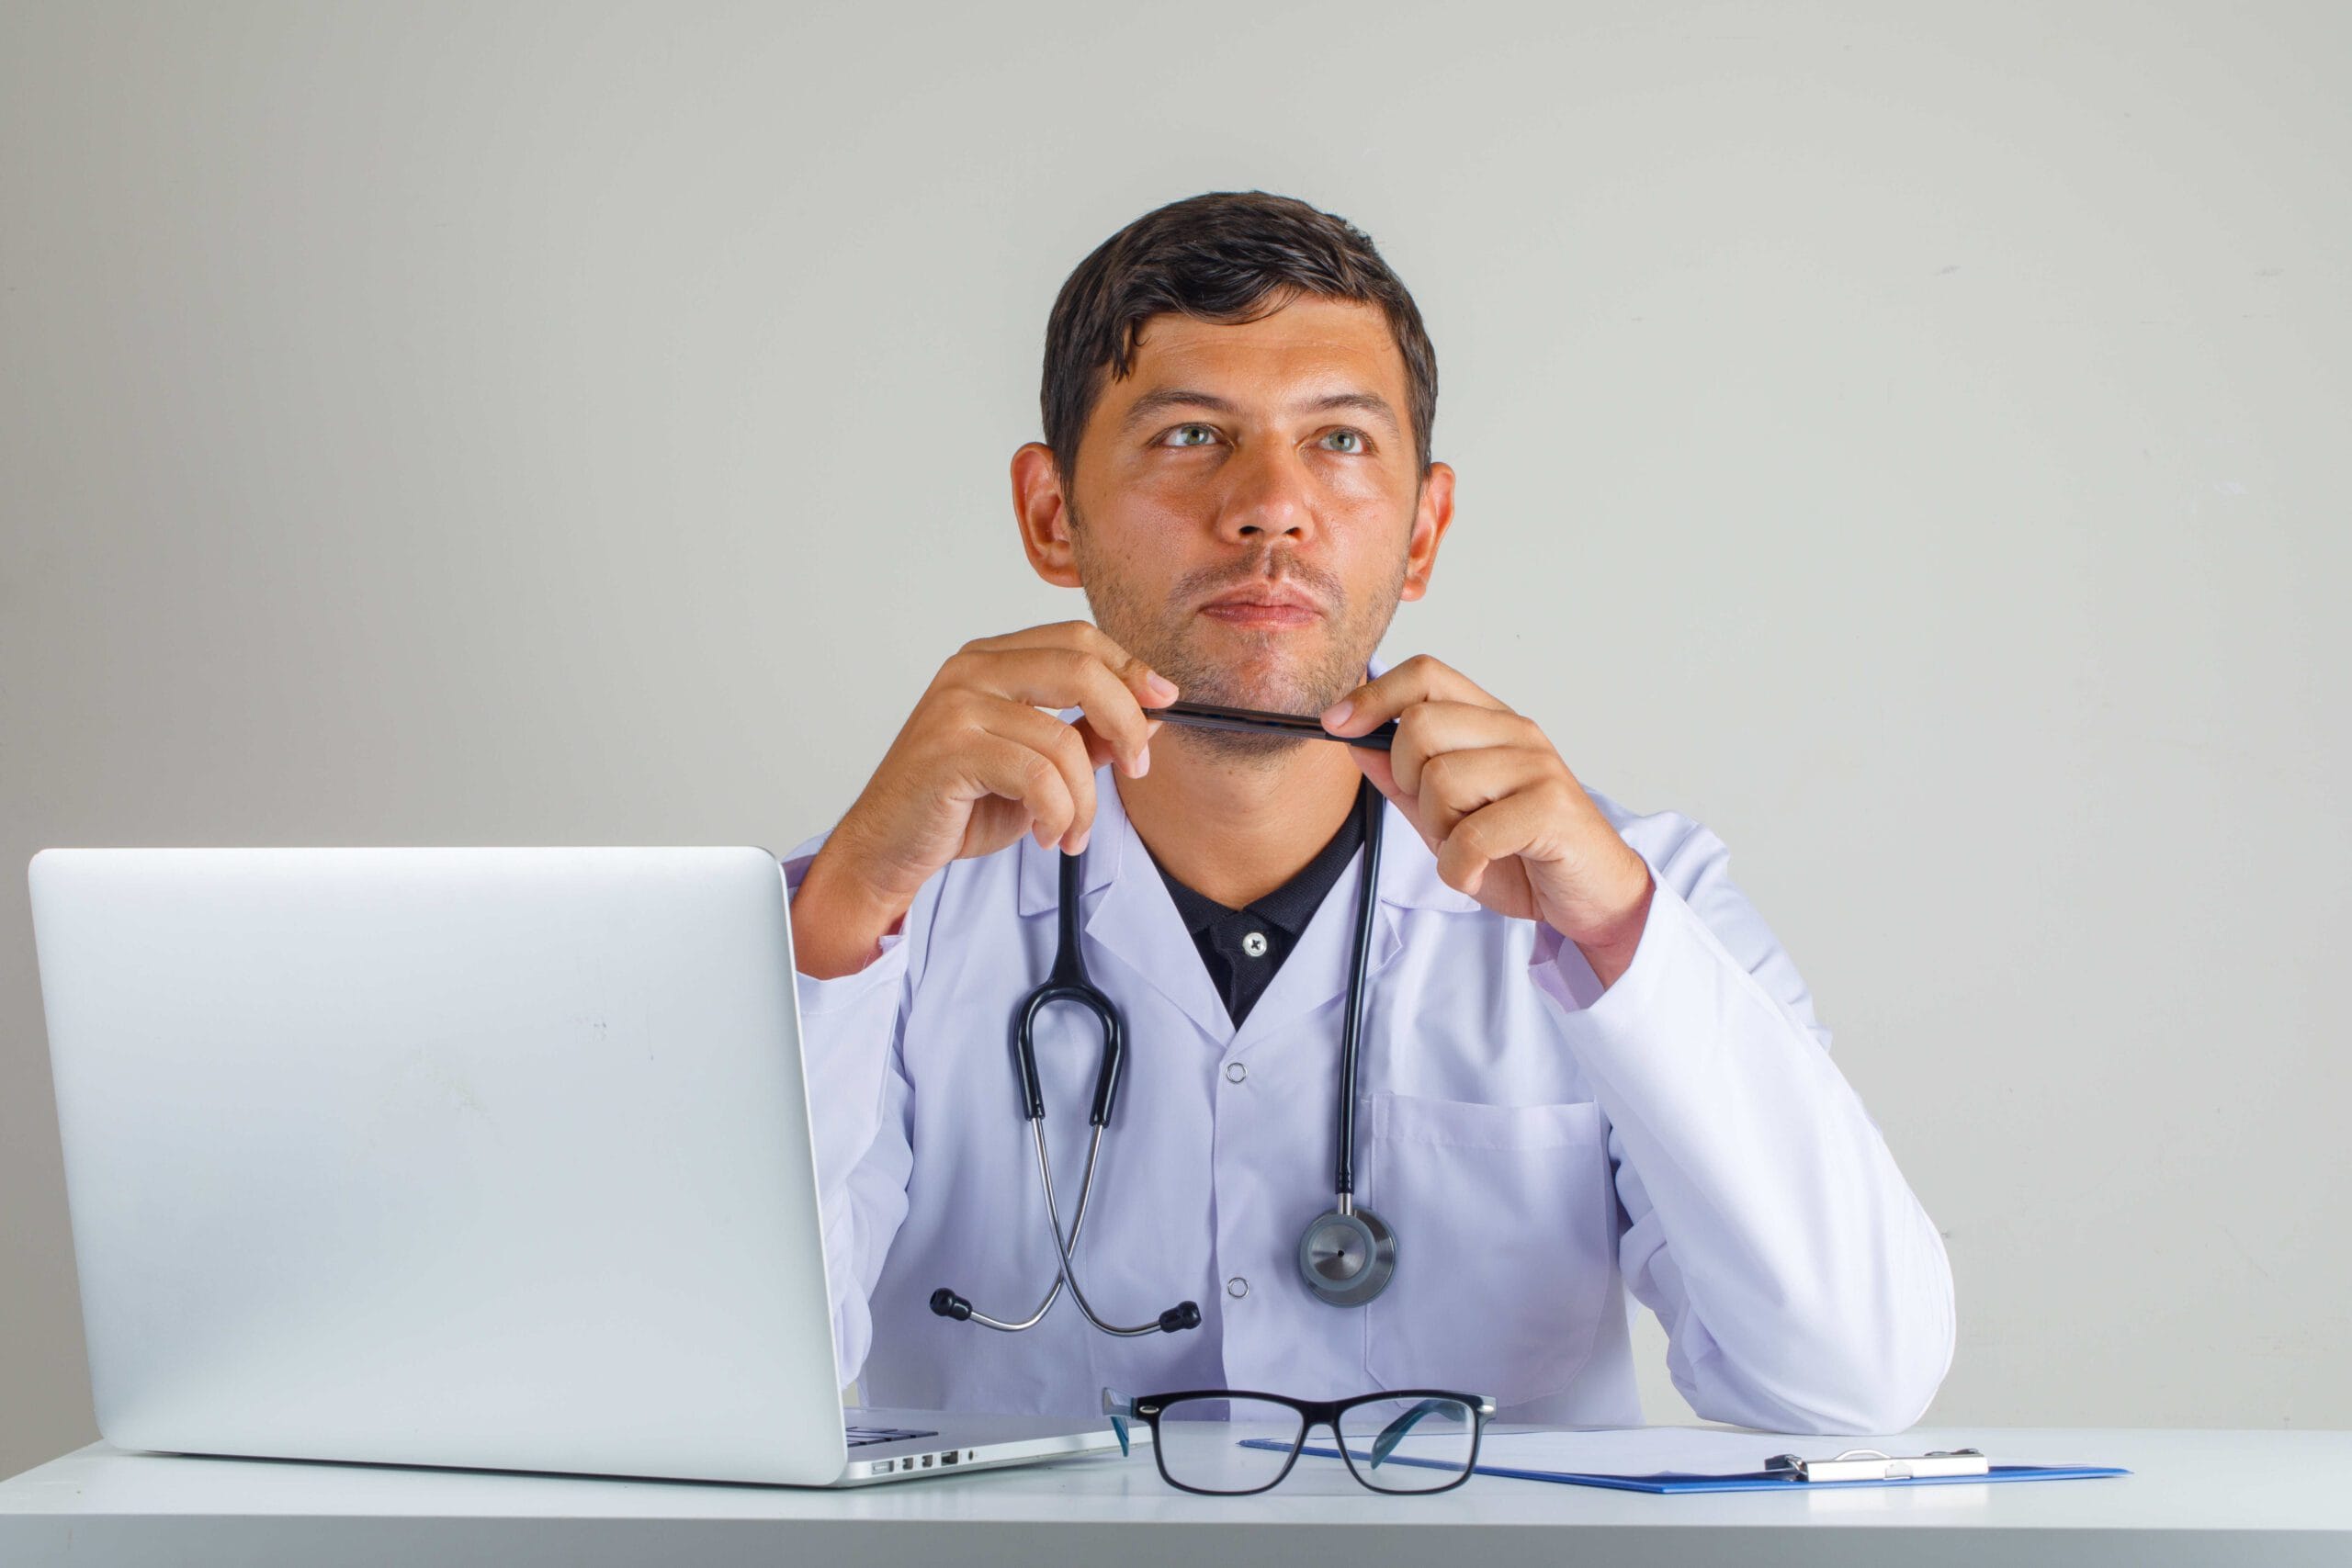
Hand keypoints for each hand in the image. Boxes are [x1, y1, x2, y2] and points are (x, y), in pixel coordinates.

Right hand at [792, 622, 1172, 977]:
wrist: (887, 848)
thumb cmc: (955, 807)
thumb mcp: (1035, 770)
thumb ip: (1083, 740)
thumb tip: (1148, 726)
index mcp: (992, 661)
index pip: (1077, 640)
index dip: (1130, 667)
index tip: (1165, 700)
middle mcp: (972, 671)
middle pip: (1081, 668)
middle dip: (1127, 721)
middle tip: (1138, 769)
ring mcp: (957, 706)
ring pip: (1064, 740)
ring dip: (1084, 800)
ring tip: (1071, 832)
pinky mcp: (951, 750)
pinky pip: (1038, 778)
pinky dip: (1057, 815)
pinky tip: (1045, 833)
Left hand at [1320, 655, 1655, 983]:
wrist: (1591, 898)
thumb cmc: (1524, 853)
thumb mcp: (1447, 817)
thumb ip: (1402, 779)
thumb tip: (1353, 740)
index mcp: (1492, 723)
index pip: (1426, 674)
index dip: (1373, 695)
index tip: (1336, 724)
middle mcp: (1517, 733)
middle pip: (1420, 726)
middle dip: (1409, 784)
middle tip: (1440, 820)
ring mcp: (1537, 766)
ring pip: (1442, 781)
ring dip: (1439, 832)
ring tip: (1468, 850)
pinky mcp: (1552, 808)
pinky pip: (1472, 834)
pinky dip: (1459, 867)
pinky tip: (1477, 872)